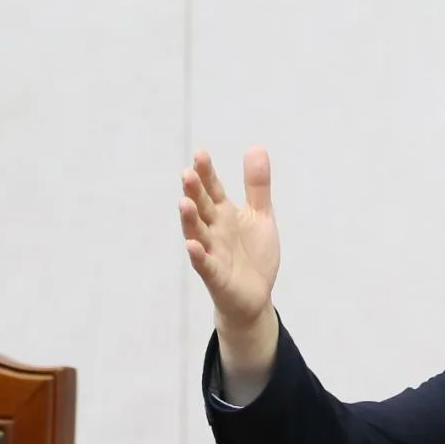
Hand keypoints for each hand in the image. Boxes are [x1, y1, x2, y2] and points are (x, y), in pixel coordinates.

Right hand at [180, 147, 279, 332]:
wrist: (256, 296)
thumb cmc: (254, 254)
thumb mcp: (260, 216)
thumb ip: (257, 185)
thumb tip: (256, 147)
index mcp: (224, 214)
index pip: (212, 189)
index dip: (206, 173)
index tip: (201, 154)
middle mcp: (214, 230)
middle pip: (201, 208)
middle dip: (194, 192)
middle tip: (187, 173)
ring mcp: (213, 253)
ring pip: (197, 233)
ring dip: (190, 219)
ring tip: (184, 202)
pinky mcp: (216, 276)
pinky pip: (205, 265)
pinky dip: (198, 255)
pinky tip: (192, 244)